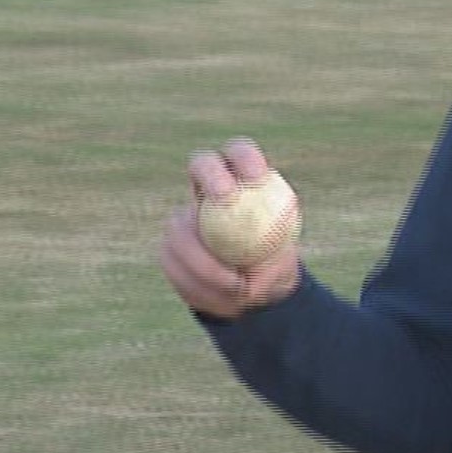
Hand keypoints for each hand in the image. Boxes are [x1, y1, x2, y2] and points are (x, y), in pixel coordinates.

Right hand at [158, 138, 302, 319]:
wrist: (251, 290)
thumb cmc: (272, 267)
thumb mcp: (282, 264)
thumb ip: (272, 260)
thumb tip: (261, 266)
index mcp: (241, 181)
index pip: (239, 153)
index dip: (245, 157)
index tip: (257, 176)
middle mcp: (207, 190)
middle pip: (201, 164)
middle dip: (212, 174)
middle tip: (226, 197)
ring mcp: (184, 216)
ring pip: (181, 225)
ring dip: (205, 259)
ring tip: (236, 287)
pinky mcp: (169, 246)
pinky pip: (173, 260)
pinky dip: (196, 283)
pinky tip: (219, 299)